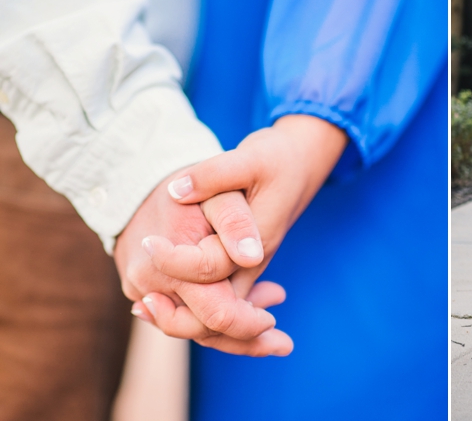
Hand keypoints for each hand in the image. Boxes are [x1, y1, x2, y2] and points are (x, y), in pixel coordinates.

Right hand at [115, 174, 292, 355]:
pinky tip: (243, 306)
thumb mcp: (224, 192)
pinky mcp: (141, 289)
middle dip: (245, 337)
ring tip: (270, 325)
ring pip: (189, 326)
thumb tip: (251, 257)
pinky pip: (178, 313)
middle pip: (201, 329)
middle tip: (283, 342)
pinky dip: (210, 316)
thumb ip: (236, 223)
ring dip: (230, 331)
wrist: (142, 177)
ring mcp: (140, 288)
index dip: (250, 319)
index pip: (216, 311)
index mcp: (170, 261)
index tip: (276, 309)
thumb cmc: (194, 185)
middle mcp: (148, 282)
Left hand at [138, 115, 347, 314]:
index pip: (207, 271)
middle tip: (142, 300)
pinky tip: (160, 299)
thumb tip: (175, 192)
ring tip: (145, 304)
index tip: (147, 241)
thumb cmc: (276, 159)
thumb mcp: (248, 157)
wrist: (300, 164)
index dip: (172, 262)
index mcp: (255, 241)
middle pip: (216, 315)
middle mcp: (252, 264)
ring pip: (217, 319)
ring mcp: (249, 270)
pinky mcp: (242, 268)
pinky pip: (218, 306)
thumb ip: (213, 175)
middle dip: (175, 316)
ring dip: (180, 319)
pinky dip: (191, 311)